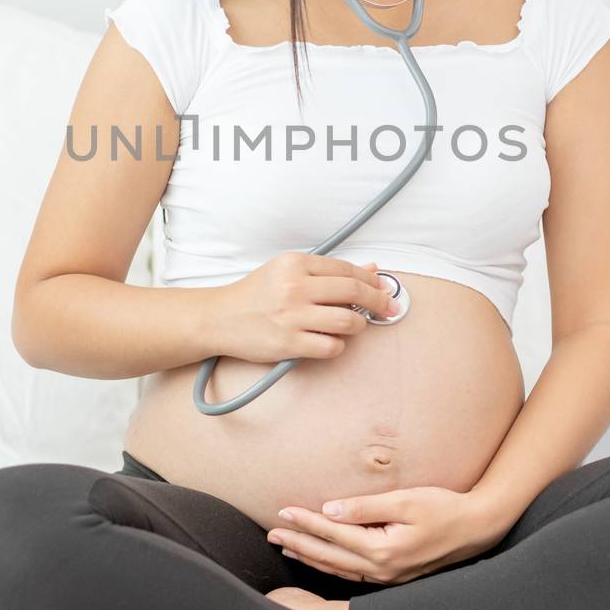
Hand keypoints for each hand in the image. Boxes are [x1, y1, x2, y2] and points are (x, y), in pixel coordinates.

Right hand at [209, 253, 402, 363]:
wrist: (220, 318)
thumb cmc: (256, 294)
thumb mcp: (287, 271)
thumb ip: (327, 271)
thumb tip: (371, 270)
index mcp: (295, 263)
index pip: (346, 269)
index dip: (371, 280)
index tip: (384, 288)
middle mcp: (294, 286)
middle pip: (353, 291)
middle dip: (379, 301)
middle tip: (389, 308)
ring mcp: (292, 316)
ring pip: (348, 321)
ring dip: (359, 325)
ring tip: (355, 325)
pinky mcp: (289, 343)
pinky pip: (331, 346)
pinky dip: (338, 345)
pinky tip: (331, 341)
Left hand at [265, 486, 506, 584]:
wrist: (476, 528)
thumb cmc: (443, 508)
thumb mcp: (405, 500)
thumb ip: (365, 506)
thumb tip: (329, 509)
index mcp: (383, 549)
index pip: (333, 533)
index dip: (306, 521)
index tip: (283, 511)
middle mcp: (382, 569)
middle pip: (329, 556)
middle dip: (298, 543)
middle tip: (272, 533)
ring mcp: (387, 576)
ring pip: (338, 569)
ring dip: (310, 556)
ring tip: (286, 546)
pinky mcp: (392, 575)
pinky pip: (352, 573)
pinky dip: (330, 565)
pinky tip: (320, 557)